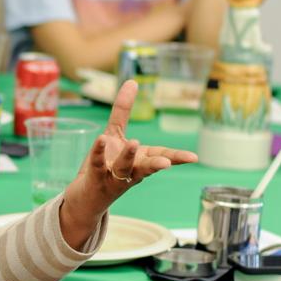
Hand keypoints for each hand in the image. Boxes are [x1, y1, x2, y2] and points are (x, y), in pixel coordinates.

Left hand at [59, 80, 197, 245]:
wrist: (86, 198)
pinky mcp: (95, 179)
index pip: (162, 156)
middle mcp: (130, 171)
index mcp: (140, 161)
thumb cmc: (106, 166)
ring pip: (124, 168)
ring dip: (129, 156)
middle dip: (157, 163)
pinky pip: (98, 164)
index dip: (178, 157)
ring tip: (134, 142)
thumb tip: (132, 81)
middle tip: (167, 162)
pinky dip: (99, 153)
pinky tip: (101, 140)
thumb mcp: (115, 134)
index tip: (194, 158)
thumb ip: (123, 110)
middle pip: (147, 167)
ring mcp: (113, 177)